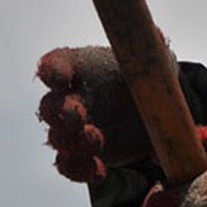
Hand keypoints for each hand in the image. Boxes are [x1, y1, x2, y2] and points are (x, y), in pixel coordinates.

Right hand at [37, 46, 154, 182]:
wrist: (155, 112)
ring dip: (72, 143)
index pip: (57, 63)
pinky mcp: (82, 153)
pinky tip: (99, 170)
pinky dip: (79, 170)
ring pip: (56, 138)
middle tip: (80, 117)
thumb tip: (156, 36)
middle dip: (60, 113)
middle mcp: (72, 96)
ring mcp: (74, 128)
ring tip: (97, 141)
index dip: (53, 70)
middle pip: (50, 105)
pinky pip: (68, 165)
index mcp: (84, 66)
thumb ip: (152, 48)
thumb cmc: (147, 77)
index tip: (63, 78)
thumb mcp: (154, 60)